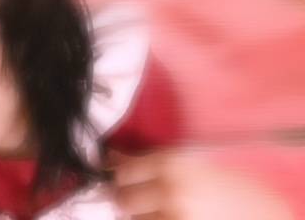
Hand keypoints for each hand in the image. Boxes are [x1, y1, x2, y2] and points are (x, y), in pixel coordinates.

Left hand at [106, 148, 292, 219]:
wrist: (261, 211)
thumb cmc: (222, 181)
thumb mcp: (186, 161)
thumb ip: (146, 160)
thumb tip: (108, 156)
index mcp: (170, 164)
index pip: (122, 172)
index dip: (119, 177)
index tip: (121, 179)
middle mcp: (170, 190)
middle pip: (123, 199)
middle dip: (126, 199)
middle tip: (139, 198)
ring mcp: (176, 216)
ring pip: (135, 219)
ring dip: (140, 215)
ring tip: (161, 209)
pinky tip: (166, 216)